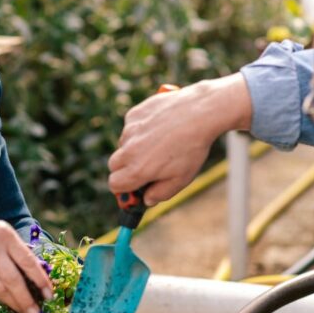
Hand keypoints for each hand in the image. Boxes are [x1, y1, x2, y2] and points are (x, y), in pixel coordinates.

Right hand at [0, 209, 52, 312]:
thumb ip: (14, 248)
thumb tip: (34, 272)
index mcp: (5, 236)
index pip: (28, 261)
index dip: (40, 280)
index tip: (50, 294)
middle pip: (13, 280)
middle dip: (27, 299)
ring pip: (1, 289)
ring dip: (15, 303)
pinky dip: (2, 298)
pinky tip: (11, 304)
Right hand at [108, 74, 251, 205]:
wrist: (199, 112)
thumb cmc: (192, 147)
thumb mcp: (181, 179)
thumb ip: (161, 194)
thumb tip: (147, 200)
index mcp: (138, 170)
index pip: (114, 184)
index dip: (122, 188)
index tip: (132, 187)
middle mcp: (129, 150)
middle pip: (114, 165)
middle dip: (125, 168)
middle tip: (144, 167)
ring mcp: (130, 130)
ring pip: (123, 144)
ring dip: (134, 147)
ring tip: (160, 143)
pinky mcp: (134, 114)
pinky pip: (131, 126)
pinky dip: (140, 129)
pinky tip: (160, 127)